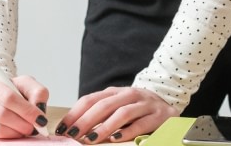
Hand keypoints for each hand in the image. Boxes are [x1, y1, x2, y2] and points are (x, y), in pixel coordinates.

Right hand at [0, 72, 49, 142]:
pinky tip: (12, 131)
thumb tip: (39, 107)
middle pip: (1, 114)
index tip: (39, 118)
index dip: (26, 110)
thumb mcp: (24, 84)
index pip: (7, 97)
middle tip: (34, 127)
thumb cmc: (7, 91)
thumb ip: (36, 91)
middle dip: (22, 123)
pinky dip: (7, 137)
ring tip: (25, 129)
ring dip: (16, 132)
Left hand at [54, 86, 173, 143]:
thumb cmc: (136, 108)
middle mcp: (129, 94)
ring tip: (91, 139)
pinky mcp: (159, 115)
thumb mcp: (117, 105)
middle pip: (104, 105)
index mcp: (114, 92)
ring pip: (122, 113)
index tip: (63, 127)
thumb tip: (74, 127)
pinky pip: (141, 124)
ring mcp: (144, 104)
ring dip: (104, 127)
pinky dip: (127, 131)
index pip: (90, 99)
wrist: (168, 103)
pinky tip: (116, 138)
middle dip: (85, 120)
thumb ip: (100, 112)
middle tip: (73, 135)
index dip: (75, 113)